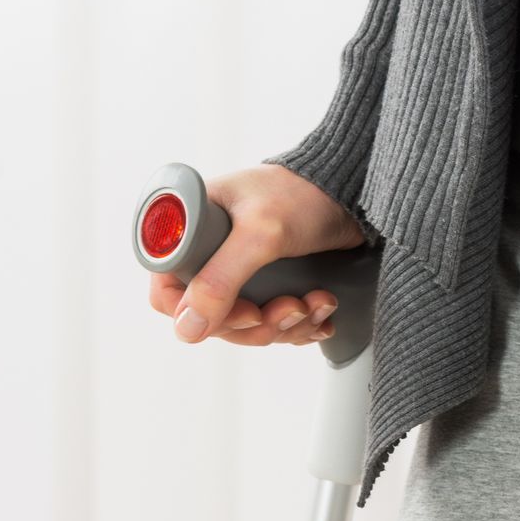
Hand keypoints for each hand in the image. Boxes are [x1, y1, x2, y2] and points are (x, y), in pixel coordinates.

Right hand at [145, 164, 364, 350]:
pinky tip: (320, 310)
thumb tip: (186, 329)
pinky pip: (273, 324)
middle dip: (259, 325)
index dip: (201, 315)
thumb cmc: (302, 194)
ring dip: (286, 326)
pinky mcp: (268, 282)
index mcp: (190, 230)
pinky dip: (299, 325)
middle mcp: (209, 251)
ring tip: (315, 304)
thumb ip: (220, 281)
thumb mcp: (259, 235)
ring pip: (247, 327)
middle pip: (212, 320)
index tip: (246, 311)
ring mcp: (238, 269)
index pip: (168, 292)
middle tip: (291, 308)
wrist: (351, 191)